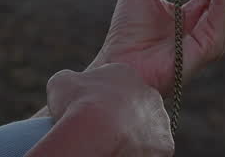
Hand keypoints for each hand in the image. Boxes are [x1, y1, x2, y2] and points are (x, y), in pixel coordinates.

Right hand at [37, 63, 173, 156]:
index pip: (116, 86)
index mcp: (125, 74)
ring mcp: (159, 119)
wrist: (95, 131)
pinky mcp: (164, 144)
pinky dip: (140, 153)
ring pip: (145, 128)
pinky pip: (152, 150)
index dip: (102, 101)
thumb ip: (68, 81)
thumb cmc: (77, 104)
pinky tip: (123, 153)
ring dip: (133, 135)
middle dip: (122, 117)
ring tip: (113, 145)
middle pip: (134, 106)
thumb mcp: (61, 84)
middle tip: (103, 132)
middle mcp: (148, 93)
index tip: (91, 113)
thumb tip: (66, 85)